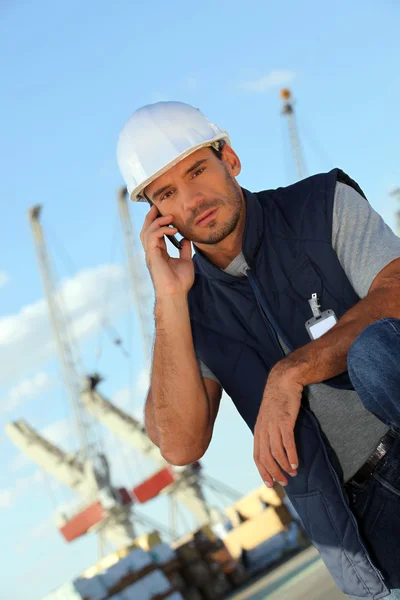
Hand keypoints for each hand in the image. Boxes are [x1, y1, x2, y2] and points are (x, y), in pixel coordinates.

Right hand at [140, 205, 193, 297]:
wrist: (176, 293)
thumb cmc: (180, 281)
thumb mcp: (186, 261)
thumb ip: (184, 249)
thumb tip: (186, 239)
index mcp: (158, 253)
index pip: (154, 233)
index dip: (156, 222)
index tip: (163, 212)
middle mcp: (152, 252)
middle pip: (146, 230)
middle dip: (151, 217)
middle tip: (158, 207)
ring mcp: (150, 254)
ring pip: (147, 231)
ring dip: (157, 221)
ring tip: (170, 217)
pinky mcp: (152, 255)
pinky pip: (152, 237)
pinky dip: (161, 230)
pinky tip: (173, 230)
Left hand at [253, 364, 302, 487]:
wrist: (283, 381)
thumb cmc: (278, 400)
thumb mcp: (269, 417)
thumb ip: (269, 431)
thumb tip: (274, 447)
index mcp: (259, 430)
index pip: (257, 455)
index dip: (263, 471)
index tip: (270, 483)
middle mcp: (263, 429)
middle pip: (265, 457)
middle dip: (274, 472)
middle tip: (284, 482)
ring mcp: (273, 425)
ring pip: (276, 452)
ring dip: (284, 466)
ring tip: (292, 474)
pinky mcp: (284, 421)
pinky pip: (287, 442)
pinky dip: (291, 455)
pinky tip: (295, 464)